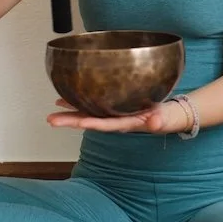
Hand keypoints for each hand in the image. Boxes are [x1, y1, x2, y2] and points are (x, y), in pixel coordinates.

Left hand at [47, 98, 187, 134]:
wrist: (172, 115)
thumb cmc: (169, 118)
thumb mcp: (167, 119)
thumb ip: (160, 121)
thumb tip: (154, 122)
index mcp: (128, 124)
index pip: (107, 124)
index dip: (92, 123)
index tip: (78, 122)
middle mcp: (117, 120)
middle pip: (90, 121)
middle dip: (70, 120)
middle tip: (50, 120)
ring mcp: (114, 114)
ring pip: (89, 113)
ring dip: (71, 111)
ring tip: (54, 107)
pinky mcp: (115, 106)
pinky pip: (95, 103)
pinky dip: (81, 100)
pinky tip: (68, 96)